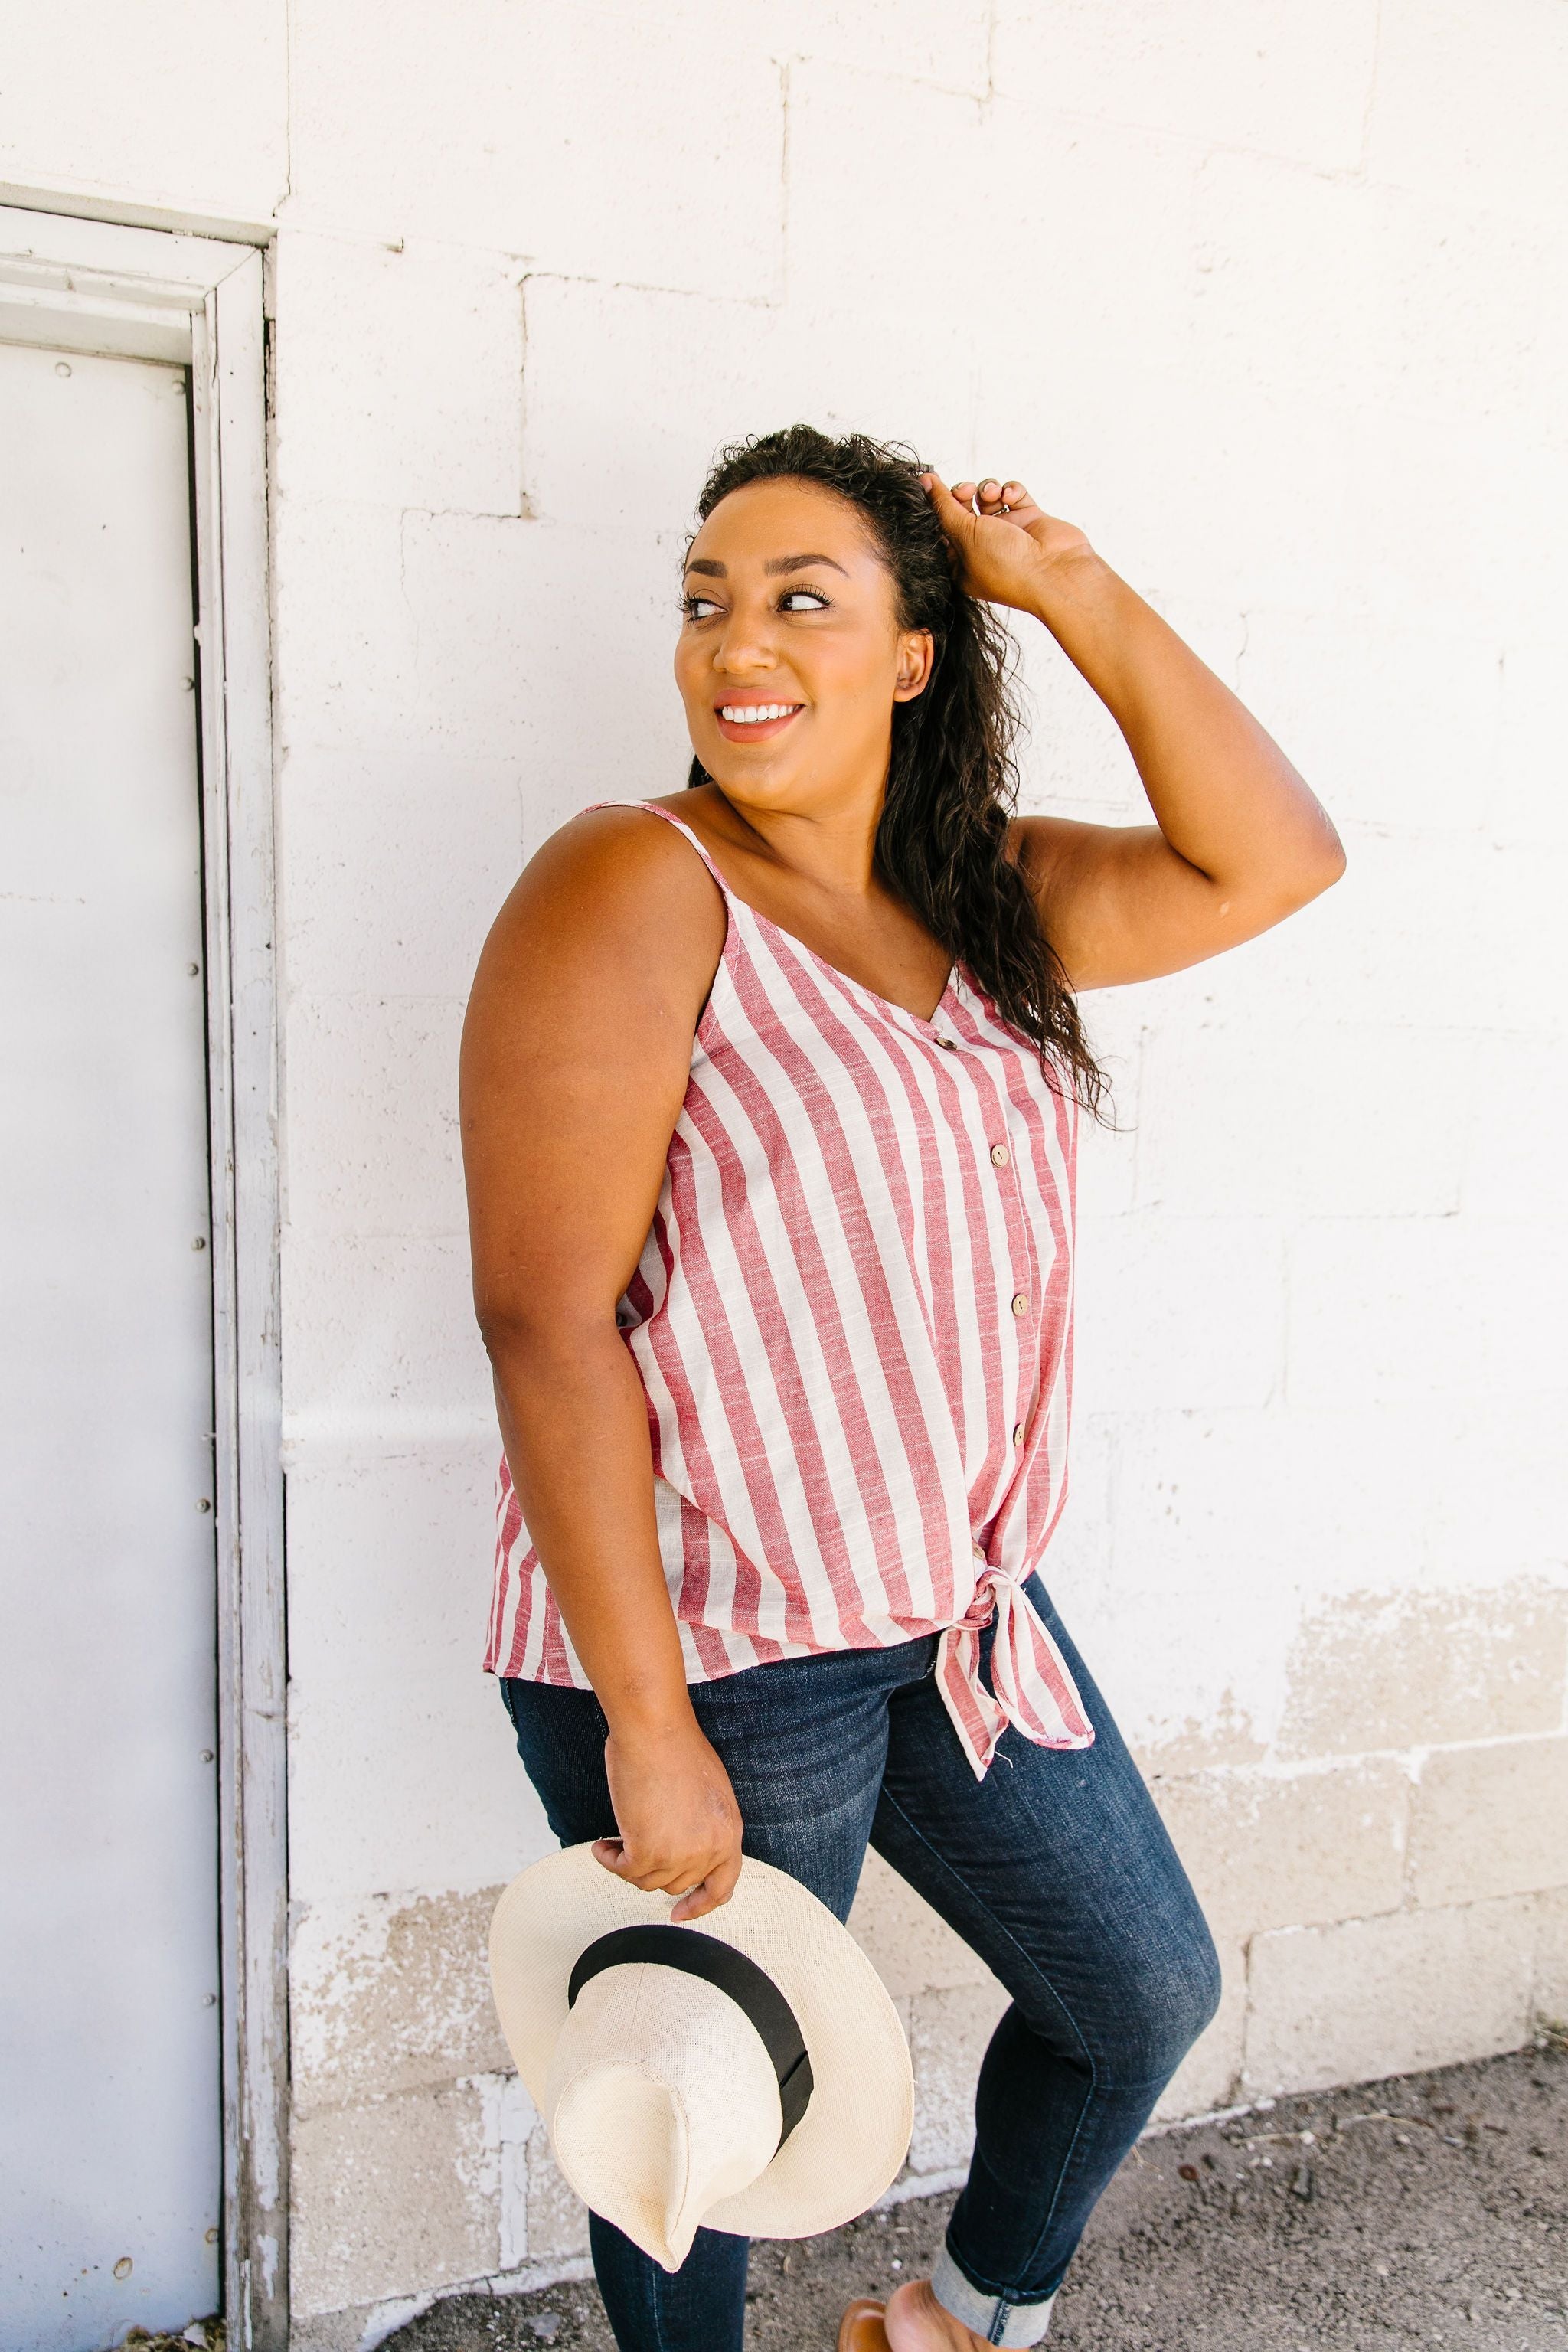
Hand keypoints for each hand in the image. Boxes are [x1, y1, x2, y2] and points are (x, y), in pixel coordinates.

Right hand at [596, 1710, 744, 1920]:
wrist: (656, 1730)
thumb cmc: (676, 1746)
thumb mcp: (707, 1791)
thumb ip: (702, 1824)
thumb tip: (679, 1844)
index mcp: (730, 1832)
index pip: (722, 1887)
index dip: (701, 1905)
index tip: (680, 1912)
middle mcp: (710, 1849)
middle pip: (677, 1883)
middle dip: (654, 1869)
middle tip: (633, 1849)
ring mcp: (681, 1854)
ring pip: (648, 1881)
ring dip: (627, 1864)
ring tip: (613, 1841)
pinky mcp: (649, 1852)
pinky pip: (623, 1871)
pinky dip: (608, 1860)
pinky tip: (601, 1846)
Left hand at [921, 472, 1095, 613]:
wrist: (1055, 573)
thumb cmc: (1007, 566)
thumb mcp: (964, 535)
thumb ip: (944, 507)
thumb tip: (925, 483)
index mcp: (962, 563)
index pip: (942, 529)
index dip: (937, 508)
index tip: (928, 487)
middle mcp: (984, 548)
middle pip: (963, 510)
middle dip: (961, 495)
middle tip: (965, 492)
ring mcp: (1007, 533)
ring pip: (988, 498)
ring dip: (987, 489)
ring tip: (991, 493)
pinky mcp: (1029, 519)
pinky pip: (1014, 494)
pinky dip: (1011, 490)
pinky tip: (1011, 496)